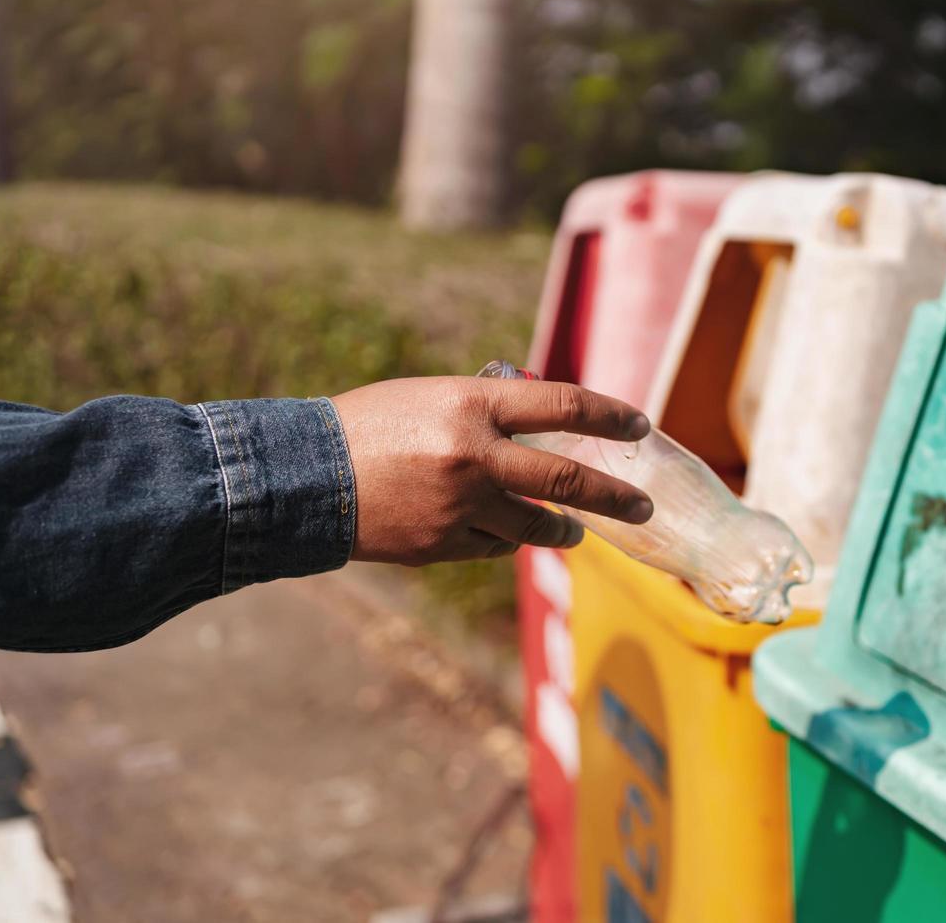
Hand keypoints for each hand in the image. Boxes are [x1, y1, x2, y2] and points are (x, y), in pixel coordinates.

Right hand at [331, 376, 652, 565]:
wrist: (302, 476)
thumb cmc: (369, 426)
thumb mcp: (431, 397)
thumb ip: (488, 412)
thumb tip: (546, 428)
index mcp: (472, 403)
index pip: (564, 406)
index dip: (609, 417)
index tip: (639, 426)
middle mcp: (474, 454)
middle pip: (567, 480)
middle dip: (614, 497)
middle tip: (643, 507)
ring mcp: (460, 504)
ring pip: (536, 526)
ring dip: (564, 529)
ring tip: (577, 530)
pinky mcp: (443, 544)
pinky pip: (496, 547)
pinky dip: (506, 540)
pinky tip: (504, 533)